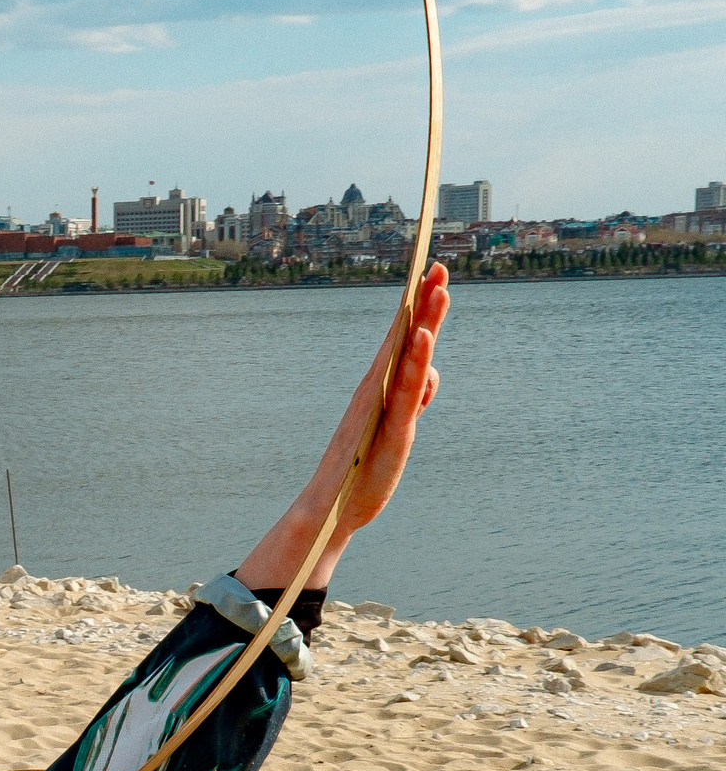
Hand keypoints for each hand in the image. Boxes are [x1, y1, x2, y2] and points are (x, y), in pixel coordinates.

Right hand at [235, 264, 449, 589]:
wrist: (331, 506)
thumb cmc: (361, 468)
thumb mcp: (397, 428)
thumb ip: (413, 398)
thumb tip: (430, 373)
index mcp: (380, 388)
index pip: (403, 339)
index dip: (419, 306)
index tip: (432, 274)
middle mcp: (377, 389)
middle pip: (405, 336)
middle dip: (423, 300)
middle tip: (439, 264)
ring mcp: (381, 405)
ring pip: (407, 355)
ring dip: (423, 318)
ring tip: (437, 286)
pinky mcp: (391, 426)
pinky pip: (407, 386)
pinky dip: (415, 358)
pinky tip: (423, 336)